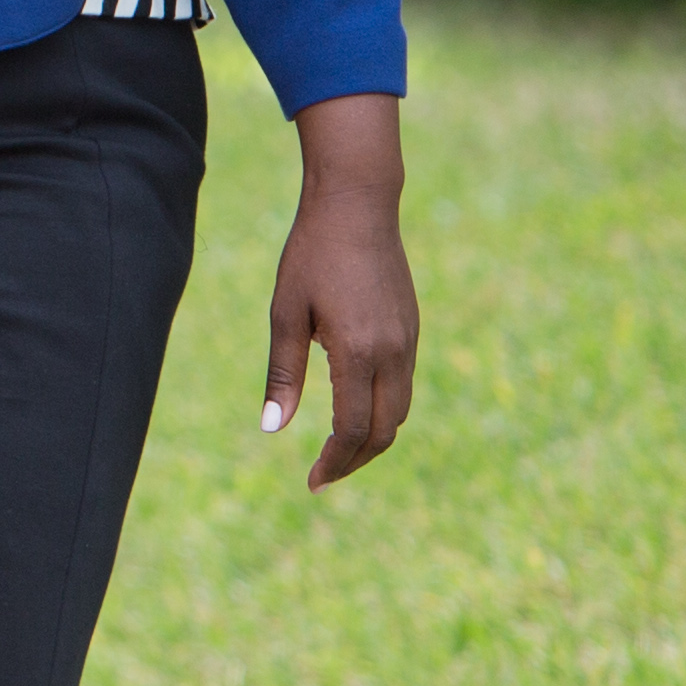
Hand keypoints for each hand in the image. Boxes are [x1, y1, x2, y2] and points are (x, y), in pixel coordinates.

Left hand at [261, 94, 416, 490]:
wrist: (358, 204)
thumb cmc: (311, 255)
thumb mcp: (286, 313)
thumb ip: (283, 374)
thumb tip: (273, 429)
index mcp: (358, 352)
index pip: (353, 431)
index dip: (333, 463)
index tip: (311, 481)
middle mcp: (392, 352)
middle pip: (384, 432)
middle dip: (354, 461)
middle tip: (323, 476)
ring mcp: (408, 340)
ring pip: (399, 412)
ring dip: (371, 439)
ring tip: (337, 451)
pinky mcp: (412, 328)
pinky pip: (404, 386)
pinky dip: (382, 410)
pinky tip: (354, 409)